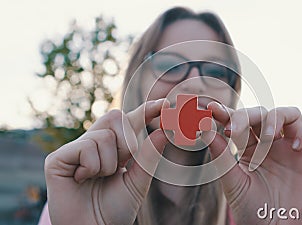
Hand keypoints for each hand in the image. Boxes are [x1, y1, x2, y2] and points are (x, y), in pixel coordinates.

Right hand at [44, 100, 167, 224]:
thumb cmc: (114, 209)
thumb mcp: (138, 182)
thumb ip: (148, 157)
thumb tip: (163, 131)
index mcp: (114, 148)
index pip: (130, 122)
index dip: (146, 111)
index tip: (165, 104)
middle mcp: (94, 144)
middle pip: (116, 117)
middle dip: (126, 142)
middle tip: (121, 164)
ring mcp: (75, 150)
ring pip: (104, 136)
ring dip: (109, 163)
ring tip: (98, 179)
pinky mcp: (57, 158)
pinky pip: (86, 147)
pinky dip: (92, 166)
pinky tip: (82, 179)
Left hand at [205, 103, 301, 224]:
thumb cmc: (251, 211)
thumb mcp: (232, 183)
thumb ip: (221, 156)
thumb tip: (204, 128)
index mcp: (250, 148)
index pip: (239, 122)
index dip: (226, 113)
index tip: (210, 109)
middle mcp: (272, 145)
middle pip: (263, 113)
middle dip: (249, 116)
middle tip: (235, 130)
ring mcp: (292, 150)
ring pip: (290, 114)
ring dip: (277, 118)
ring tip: (268, 137)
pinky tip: (295, 147)